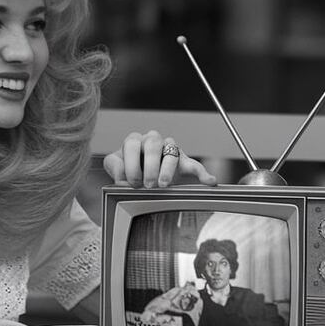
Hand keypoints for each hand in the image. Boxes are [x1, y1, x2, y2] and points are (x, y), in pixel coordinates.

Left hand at [103, 130, 217, 187]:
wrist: (141, 177)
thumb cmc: (128, 169)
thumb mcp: (116, 167)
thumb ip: (115, 168)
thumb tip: (121, 179)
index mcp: (135, 141)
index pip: (132, 144)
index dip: (131, 164)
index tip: (131, 181)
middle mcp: (152, 141)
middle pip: (153, 144)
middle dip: (149, 167)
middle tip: (147, 185)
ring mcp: (168, 150)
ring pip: (171, 152)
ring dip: (167, 170)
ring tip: (163, 185)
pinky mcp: (182, 161)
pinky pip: (194, 165)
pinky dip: (202, 173)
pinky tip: (209, 181)